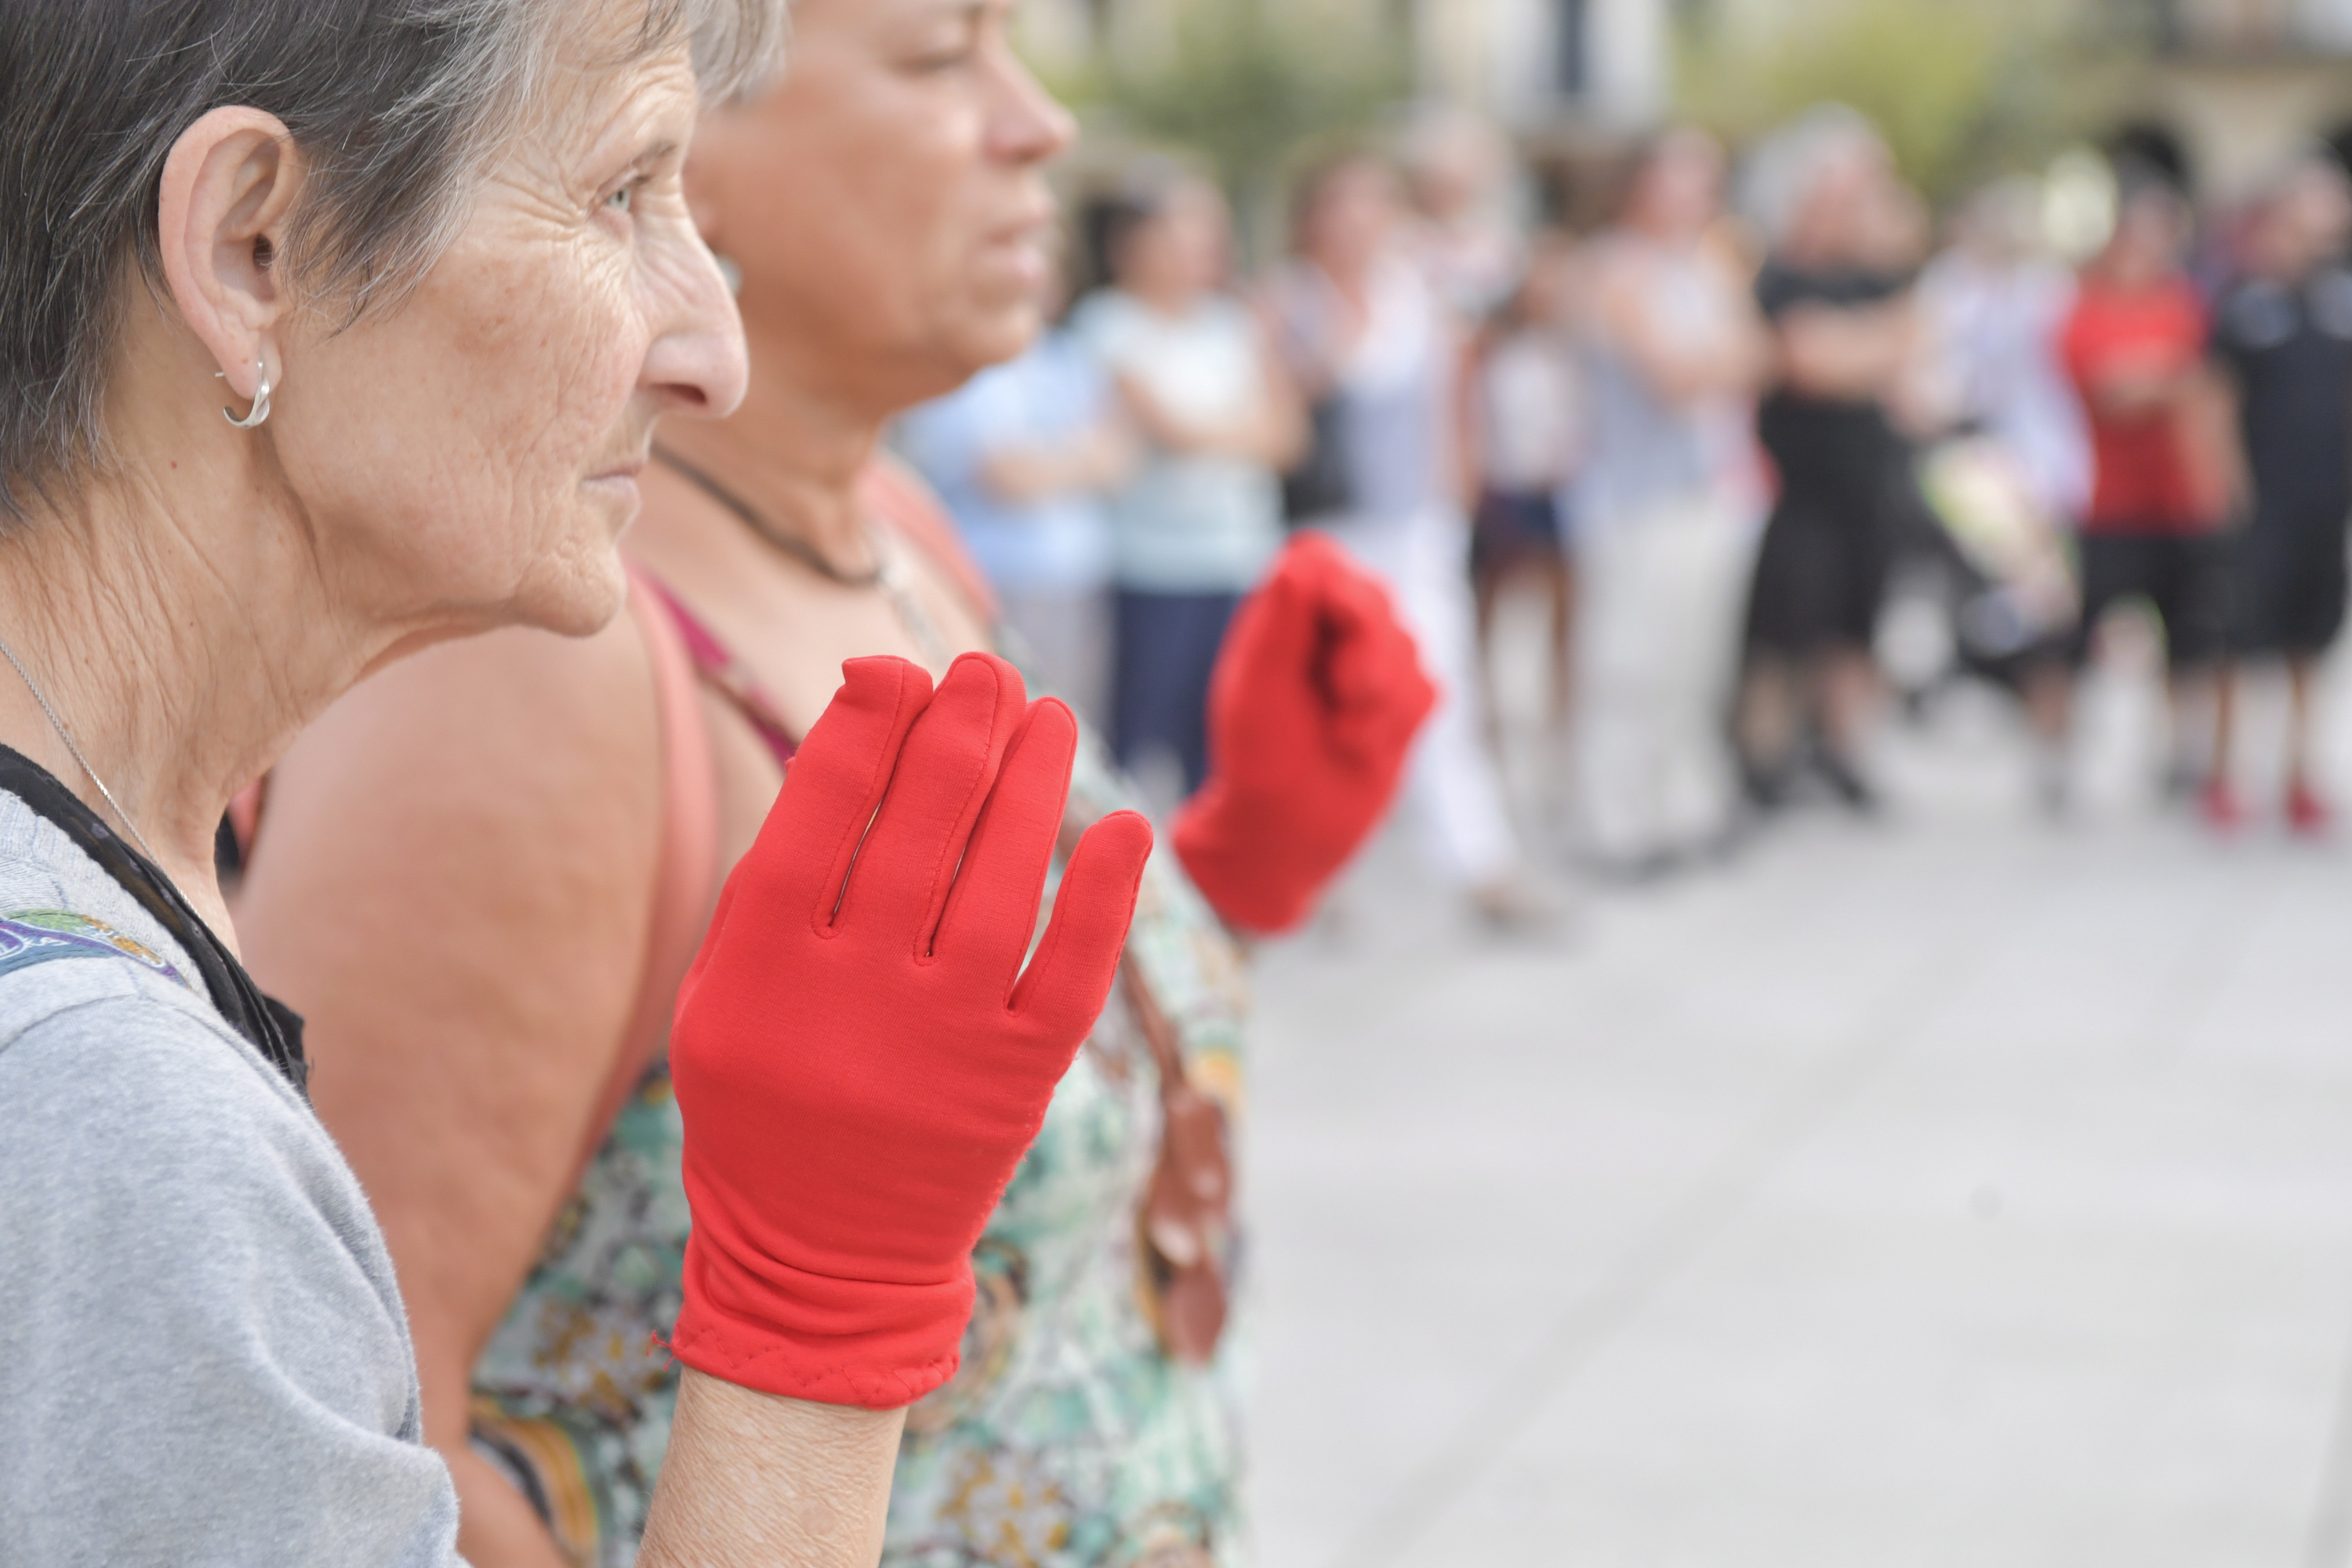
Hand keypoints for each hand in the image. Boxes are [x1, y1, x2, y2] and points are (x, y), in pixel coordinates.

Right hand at [667, 653, 1152, 1407]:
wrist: (821, 1264)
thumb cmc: (765, 1106)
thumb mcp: (722, 998)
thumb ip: (772, 880)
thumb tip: (853, 735)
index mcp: (760, 974)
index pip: (819, 815)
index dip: (865, 729)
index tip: (897, 669)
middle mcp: (854, 1000)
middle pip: (920, 825)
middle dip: (961, 727)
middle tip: (987, 671)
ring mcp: (944, 1042)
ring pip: (1001, 877)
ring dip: (1032, 780)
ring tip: (1046, 713)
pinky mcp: (1016, 1081)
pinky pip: (1072, 969)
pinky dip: (1102, 893)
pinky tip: (1121, 822)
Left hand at [1173, 532, 1436, 933]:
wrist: (1287, 829)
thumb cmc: (1258, 755)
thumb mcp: (1256, 687)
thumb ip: (1279, 620)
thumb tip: (1301, 560)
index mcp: (1285, 612)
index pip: (1319, 557)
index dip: (1336, 585)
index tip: (1335, 618)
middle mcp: (1333, 625)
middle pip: (1375, 598)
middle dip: (1364, 653)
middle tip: (1338, 696)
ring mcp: (1378, 660)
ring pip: (1409, 648)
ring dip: (1374, 704)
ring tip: (1338, 737)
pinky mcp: (1409, 700)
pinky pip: (1429, 690)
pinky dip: (1396, 726)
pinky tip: (1361, 749)